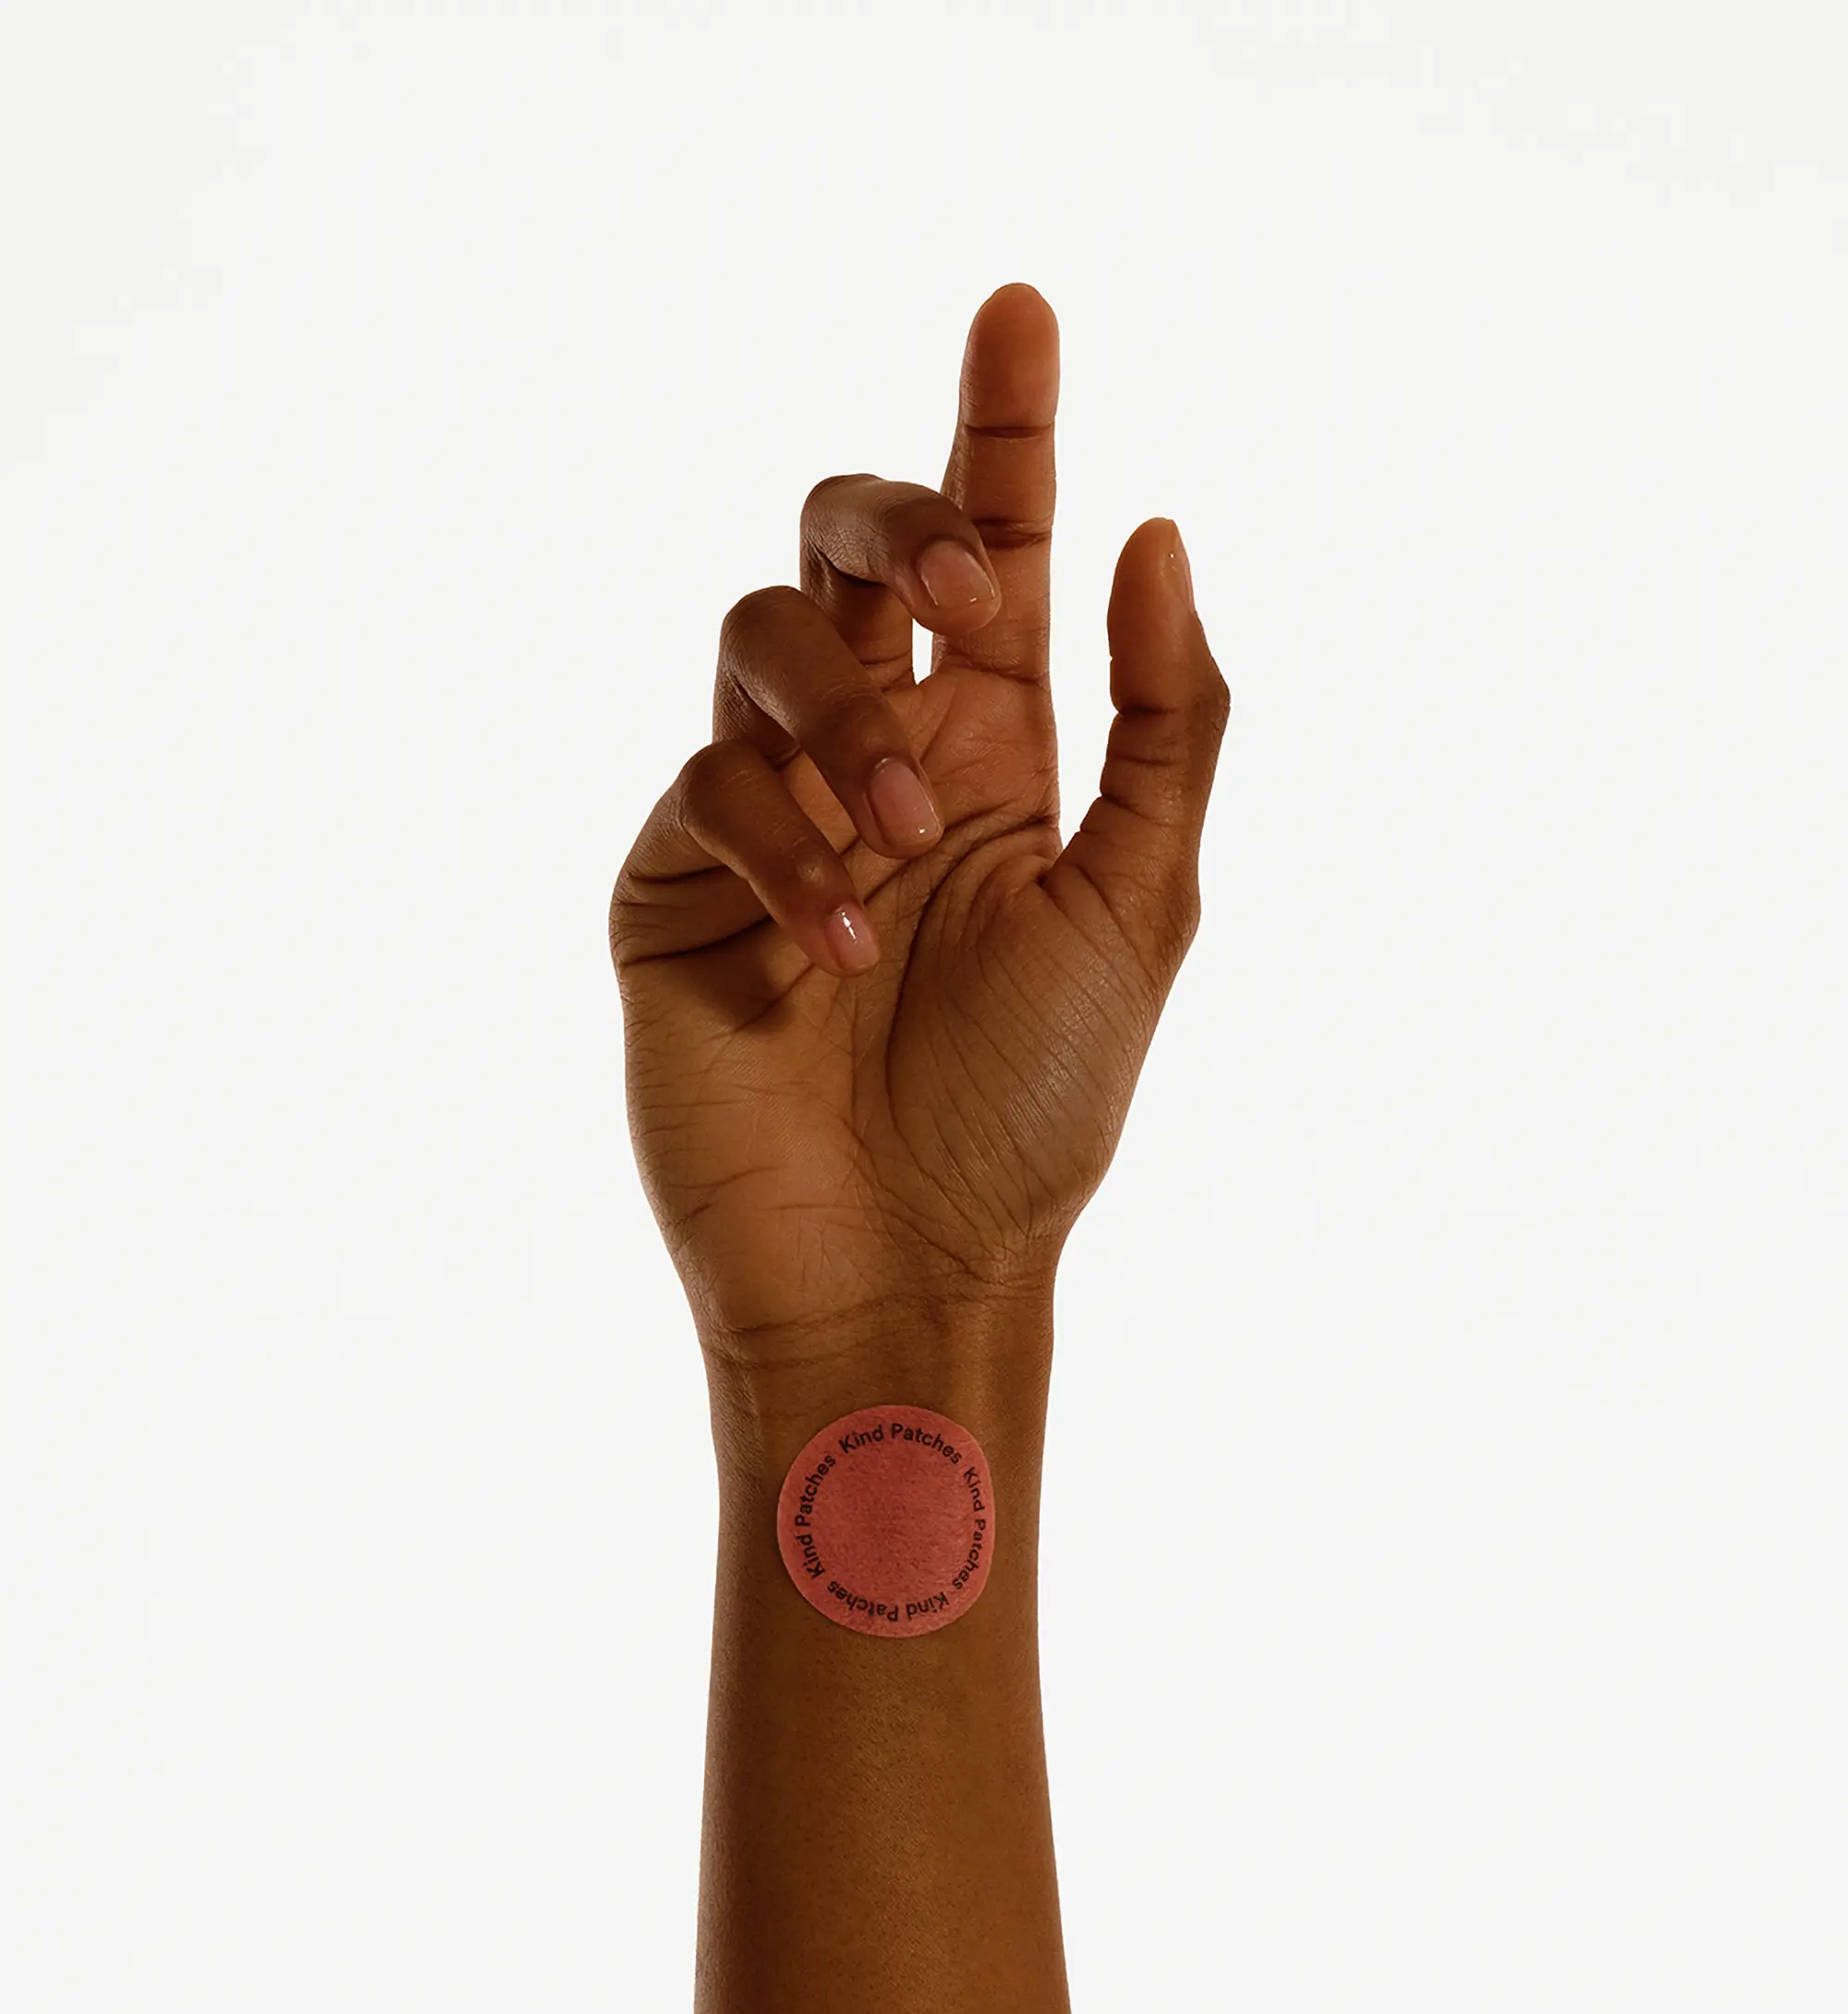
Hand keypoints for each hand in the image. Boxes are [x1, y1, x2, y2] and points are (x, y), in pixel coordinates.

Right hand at [610, 283, 1230, 1357]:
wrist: (907, 1263)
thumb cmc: (1032, 1107)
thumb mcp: (1140, 905)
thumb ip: (1165, 722)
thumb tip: (1154, 529)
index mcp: (994, 752)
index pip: (993, 553)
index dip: (1001, 426)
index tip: (1023, 306)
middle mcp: (877, 757)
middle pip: (852, 545)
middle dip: (902, 525)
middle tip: (980, 597)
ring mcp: (766, 813)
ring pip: (762, 637)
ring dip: (847, 712)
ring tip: (912, 840)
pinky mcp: (674, 882)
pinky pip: (710, 784)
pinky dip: (786, 844)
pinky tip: (839, 944)